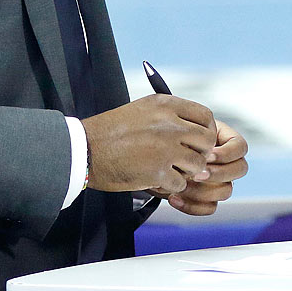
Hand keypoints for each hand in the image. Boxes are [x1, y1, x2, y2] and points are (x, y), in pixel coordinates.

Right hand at [81, 95, 215, 193]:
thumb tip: (195, 128)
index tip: (198, 140)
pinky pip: (180, 182)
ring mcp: (165, 148)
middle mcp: (170, 124)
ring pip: (197, 164)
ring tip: (169, 170)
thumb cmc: (112, 131)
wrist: (85, 149)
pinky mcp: (157, 172)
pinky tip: (157, 181)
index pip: (205, 117)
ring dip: (186, 171)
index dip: (206, 131)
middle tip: (186, 159)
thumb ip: (171, 114)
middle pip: (206, 141)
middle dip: (199, 153)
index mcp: (167, 105)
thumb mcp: (143, 109)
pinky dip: (171, 185)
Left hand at [163, 121, 248, 216]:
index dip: (227, 153)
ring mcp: (218, 181)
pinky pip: (210, 208)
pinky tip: (173, 198)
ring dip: (203, 190)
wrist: (150, 155)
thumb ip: (192, 136)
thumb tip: (202, 151)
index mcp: (224, 140)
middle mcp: (225, 162)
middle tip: (197, 174)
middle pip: (240, 169)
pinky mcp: (206, 199)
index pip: (240, 147)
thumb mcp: (179, 129)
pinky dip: (191, 206)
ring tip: (181, 185)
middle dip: (219, 173)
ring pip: (226, 191)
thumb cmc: (167, 136)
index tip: (207, 154)